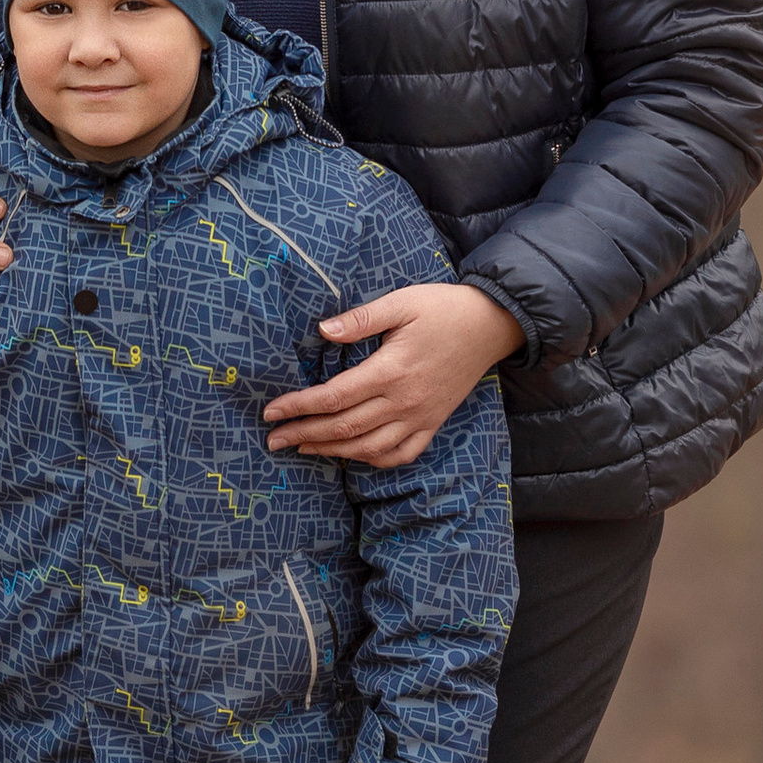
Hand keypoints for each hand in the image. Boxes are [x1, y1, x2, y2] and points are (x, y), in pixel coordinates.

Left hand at [263, 280, 522, 467]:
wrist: (491, 325)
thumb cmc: (443, 308)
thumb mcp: (401, 303)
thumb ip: (361, 319)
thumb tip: (321, 330)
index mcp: (391, 370)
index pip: (334, 396)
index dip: (299, 405)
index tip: (271, 411)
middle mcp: (404, 401)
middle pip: (345, 427)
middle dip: (304, 433)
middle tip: (273, 438)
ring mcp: (420, 417)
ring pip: (369, 447)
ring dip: (332, 451)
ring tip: (302, 447)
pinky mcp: (433, 423)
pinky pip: (402, 454)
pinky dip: (374, 460)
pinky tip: (353, 456)